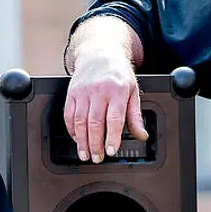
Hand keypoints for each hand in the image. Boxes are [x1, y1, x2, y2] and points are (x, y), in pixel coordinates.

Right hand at [63, 48, 146, 162]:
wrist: (99, 53)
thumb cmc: (118, 74)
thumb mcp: (133, 92)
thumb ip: (136, 116)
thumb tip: (142, 135)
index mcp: (118, 90)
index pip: (114, 118)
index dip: (111, 137)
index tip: (111, 151)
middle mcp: (99, 90)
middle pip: (94, 122)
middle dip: (95, 144)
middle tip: (97, 158)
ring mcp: (83, 92)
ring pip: (79, 121)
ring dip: (81, 141)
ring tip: (85, 154)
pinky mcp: (71, 93)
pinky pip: (68, 115)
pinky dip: (71, 130)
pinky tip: (77, 139)